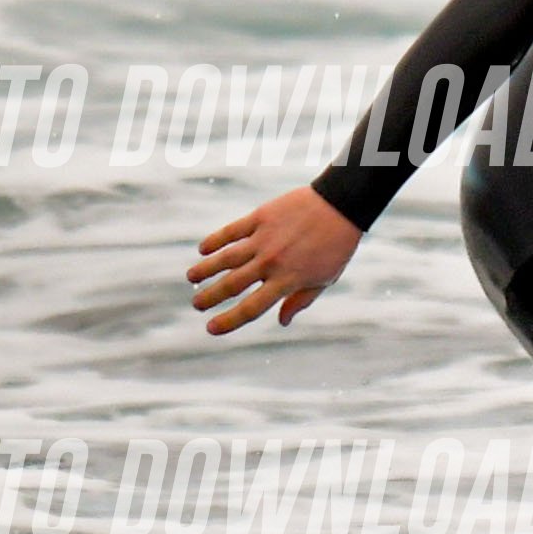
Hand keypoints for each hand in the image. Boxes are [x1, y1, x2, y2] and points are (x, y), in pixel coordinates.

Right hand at [189, 187, 363, 333]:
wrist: (341, 205)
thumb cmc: (336, 246)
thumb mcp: (324, 279)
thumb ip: (300, 300)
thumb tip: (282, 322)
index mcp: (287, 280)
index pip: (251, 308)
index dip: (229, 320)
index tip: (211, 328)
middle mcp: (271, 261)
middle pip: (232, 284)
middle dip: (210, 297)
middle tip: (197, 304)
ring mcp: (264, 238)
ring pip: (225, 258)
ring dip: (205, 269)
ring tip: (191, 277)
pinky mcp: (261, 217)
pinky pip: (232, 231)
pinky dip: (215, 240)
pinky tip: (203, 249)